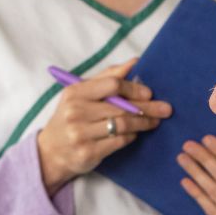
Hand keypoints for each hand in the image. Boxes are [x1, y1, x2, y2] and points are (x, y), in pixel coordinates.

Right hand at [36, 60, 172, 193]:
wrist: (50, 152)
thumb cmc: (71, 117)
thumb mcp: (81, 94)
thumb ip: (107, 77)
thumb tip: (135, 62)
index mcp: (75, 92)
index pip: (112, 85)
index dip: (134, 88)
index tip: (149, 93)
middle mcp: (76, 112)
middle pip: (121, 107)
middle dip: (147, 107)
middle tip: (165, 109)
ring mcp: (81, 134)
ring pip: (123, 124)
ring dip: (143, 123)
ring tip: (155, 121)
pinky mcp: (88, 152)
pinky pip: (119, 141)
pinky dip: (131, 136)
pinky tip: (136, 133)